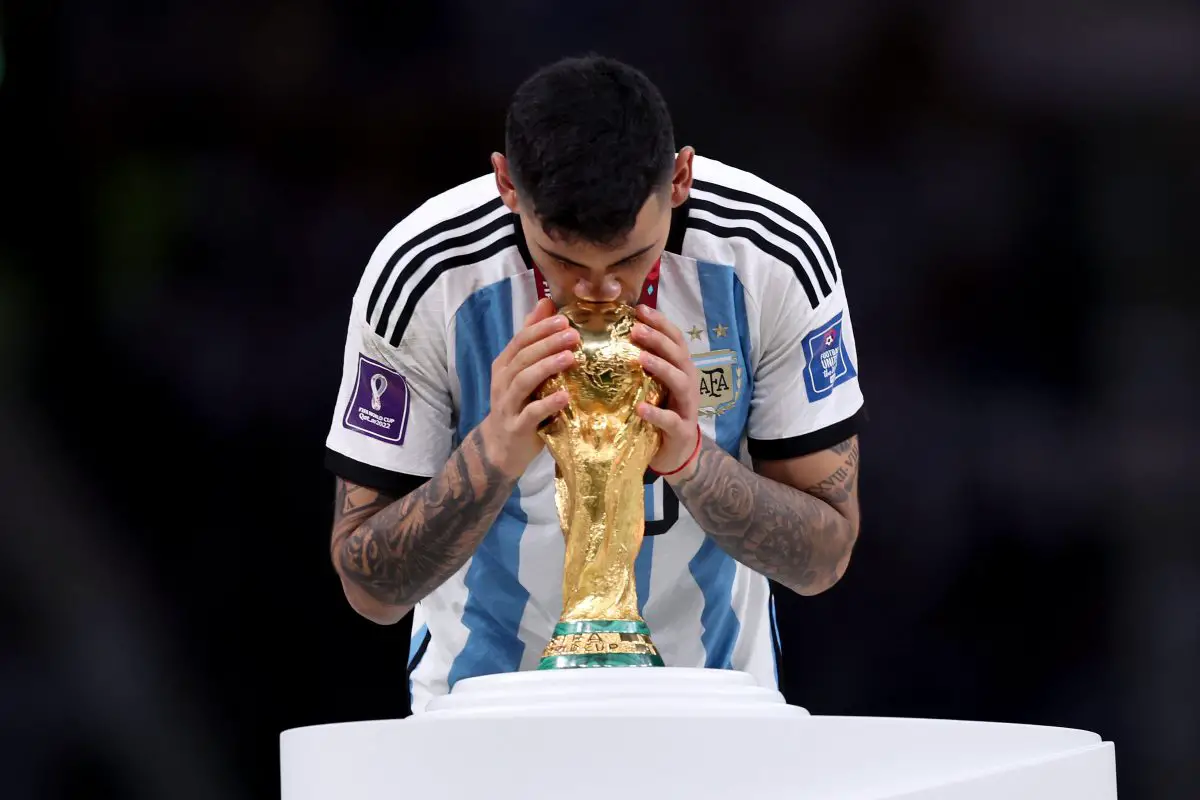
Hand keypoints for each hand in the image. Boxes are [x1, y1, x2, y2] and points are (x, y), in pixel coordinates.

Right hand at [479, 298, 578, 476]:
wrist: (500, 447)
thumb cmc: (519, 404)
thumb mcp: (522, 371)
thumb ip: (532, 339)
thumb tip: (546, 303)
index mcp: (505, 365)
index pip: (521, 340)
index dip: (541, 328)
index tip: (565, 319)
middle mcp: (503, 382)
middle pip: (523, 357)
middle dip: (548, 343)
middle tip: (573, 334)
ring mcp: (507, 405)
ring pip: (524, 381)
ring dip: (547, 367)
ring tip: (570, 357)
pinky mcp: (516, 427)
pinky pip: (531, 413)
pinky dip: (548, 404)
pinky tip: (565, 396)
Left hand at [631, 304, 700, 474]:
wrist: (675, 453)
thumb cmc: (660, 411)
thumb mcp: (652, 385)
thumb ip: (642, 363)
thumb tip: (614, 336)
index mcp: (681, 368)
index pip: (675, 339)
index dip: (660, 322)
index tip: (640, 308)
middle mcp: (688, 383)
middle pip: (678, 355)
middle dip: (658, 340)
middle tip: (635, 329)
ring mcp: (687, 407)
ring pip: (680, 381)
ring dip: (661, 367)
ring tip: (640, 358)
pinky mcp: (681, 431)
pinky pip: (670, 420)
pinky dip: (656, 413)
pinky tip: (640, 407)